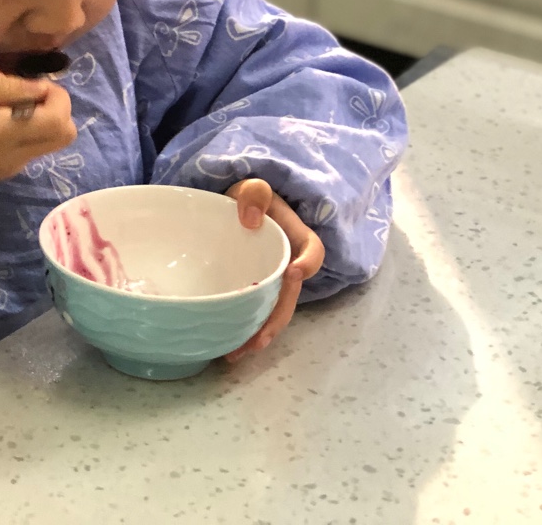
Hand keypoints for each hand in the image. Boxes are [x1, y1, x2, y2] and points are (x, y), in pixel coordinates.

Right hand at [0, 72, 76, 188]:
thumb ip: (6, 88)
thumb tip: (41, 87)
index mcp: (8, 135)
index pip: (60, 121)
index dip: (58, 98)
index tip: (34, 85)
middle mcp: (18, 155)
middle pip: (65, 135)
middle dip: (56, 109)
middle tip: (27, 94)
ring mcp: (13, 167)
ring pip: (50, 142)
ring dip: (40, 119)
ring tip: (4, 105)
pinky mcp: (5, 171)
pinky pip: (31, 149)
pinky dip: (26, 131)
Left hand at [222, 179, 325, 360]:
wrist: (234, 208)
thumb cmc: (247, 197)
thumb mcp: (251, 187)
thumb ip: (254, 193)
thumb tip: (250, 221)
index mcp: (294, 236)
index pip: (313, 249)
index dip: (309, 262)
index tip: (295, 272)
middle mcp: (288, 264)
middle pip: (290, 296)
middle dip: (276, 320)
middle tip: (256, 340)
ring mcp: (273, 280)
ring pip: (274, 311)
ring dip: (260, 334)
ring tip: (236, 353)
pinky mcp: (257, 290)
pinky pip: (258, 311)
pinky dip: (247, 330)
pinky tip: (228, 345)